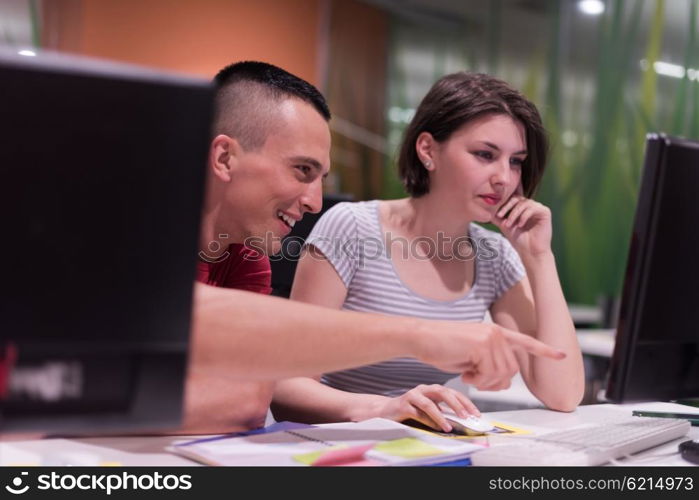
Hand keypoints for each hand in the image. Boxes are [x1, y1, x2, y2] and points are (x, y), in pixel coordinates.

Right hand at [372, 384, 478, 431]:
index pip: (452, 392)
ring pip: (429, 404)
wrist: (386, 411)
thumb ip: (442, 411)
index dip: (465, 401)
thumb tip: (461, 420)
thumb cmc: (410, 410)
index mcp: (431, 389)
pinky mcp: (402, 405)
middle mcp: (423, 389)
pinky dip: (427, 421)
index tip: (475, 413)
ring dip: (441, 417)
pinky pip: (417, 413)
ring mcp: (412, 396)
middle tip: (466, 416)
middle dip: (456, 404)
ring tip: (448, 427)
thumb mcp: (429, 410)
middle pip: (443, 392)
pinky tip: (434, 427)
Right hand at [416, 321, 564, 389]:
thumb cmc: (442, 348)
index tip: (561, 356)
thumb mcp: (471, 358)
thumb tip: (505, 381)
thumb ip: (490, 364)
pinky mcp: (482, 344)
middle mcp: (496, 332)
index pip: (524, 341)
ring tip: (468, 374)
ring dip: (485, 382)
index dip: (544, 350)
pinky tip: (465, 372)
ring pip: (502, 374)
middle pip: (511, 369)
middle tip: (474, 379)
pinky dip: (477, 380)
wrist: (421, 337)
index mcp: (495, 332)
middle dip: (494, 382)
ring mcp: (491, 337)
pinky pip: (489, 374)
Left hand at [492, 190, 551, 257]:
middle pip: (517, 198)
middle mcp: (531, 206)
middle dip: (507, 207)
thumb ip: (497, 216)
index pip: (512, 198)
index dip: (504, 203)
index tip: (498, 215)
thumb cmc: (518, 240)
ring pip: (524, 203)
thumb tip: (485, 208)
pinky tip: (520, 225)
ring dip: (514, 214)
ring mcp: (538, 208)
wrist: (530, 252)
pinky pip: (533, 208)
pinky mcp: (545, 212)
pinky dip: (524, 216)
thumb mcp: (504, 225)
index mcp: (522, 208)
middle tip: (500, 216)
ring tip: (509, 225)